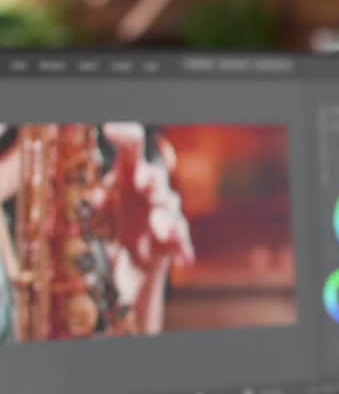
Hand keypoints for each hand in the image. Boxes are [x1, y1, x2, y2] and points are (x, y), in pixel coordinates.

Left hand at [98, 122, 194, 269]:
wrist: (134, 263)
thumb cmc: (119, 227)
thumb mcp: (101, 212)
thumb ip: (102, 201)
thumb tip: (99, 197)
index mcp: (129, 177)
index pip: (131, 150)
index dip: (125, 138)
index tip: (112, 130)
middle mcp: (149, 192)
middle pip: (155, 178)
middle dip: (150, 180)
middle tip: (142, 185)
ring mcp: (165, 214)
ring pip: (169, 209)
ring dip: (165, 219)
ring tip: (162, 232)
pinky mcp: (176, 240)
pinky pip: (182, 241)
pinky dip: (182, 249)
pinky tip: (184, 259)